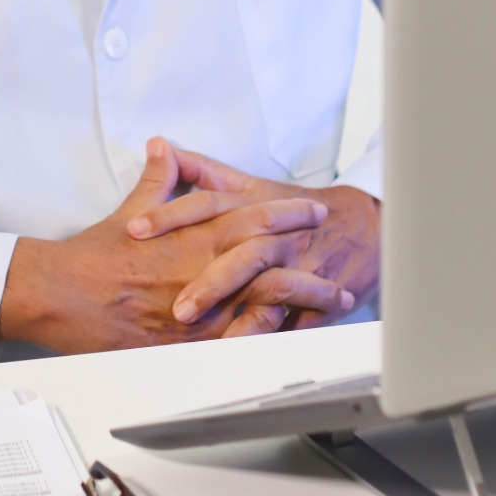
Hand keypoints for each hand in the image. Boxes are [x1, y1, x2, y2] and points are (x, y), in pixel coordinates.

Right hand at [0, 138, 350, 352]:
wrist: (64, 293)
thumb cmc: (93, 256)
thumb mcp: (131, 210)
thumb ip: (157, 180)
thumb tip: (166, 150)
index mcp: (191, 233)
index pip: (250, 215)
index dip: (285, 211)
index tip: (310, 208)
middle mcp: (201, 267)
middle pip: (268, 256)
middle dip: (307, 252)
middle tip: (336, 250)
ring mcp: (199, 307)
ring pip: (264, 300)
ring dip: (303, 298)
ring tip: (334, 297)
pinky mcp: (188, 342)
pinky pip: (240, 342)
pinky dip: (272, 337)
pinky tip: (299, 339)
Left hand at [126, 147, 380, 336]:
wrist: (361, 224)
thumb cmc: (293, 205)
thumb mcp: (246, 183)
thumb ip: (199, 168)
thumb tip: (158, 147)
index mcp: (251, 204)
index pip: (206, 204)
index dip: (169, 215)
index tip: (134, 229)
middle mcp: (272, 234)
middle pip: (238, 252)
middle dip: (206, 278)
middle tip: (172, 303)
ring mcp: (296, 264)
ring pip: (266, 286)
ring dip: (236, 309)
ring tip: (204, 331)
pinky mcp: (316, 295)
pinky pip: (294, 318)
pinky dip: (272, 334)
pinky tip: (246, 349)